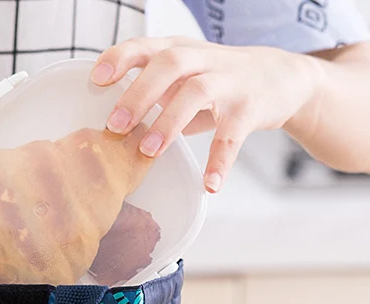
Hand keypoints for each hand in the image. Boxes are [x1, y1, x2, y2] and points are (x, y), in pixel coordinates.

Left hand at [91, 37, 321, 192]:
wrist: (281, 78)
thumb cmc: (216, 81)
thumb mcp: (182, 77)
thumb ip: (149, 92)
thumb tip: (106, 126)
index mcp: (180, 51)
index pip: (147, 45)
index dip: (120, 58)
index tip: (96, 78)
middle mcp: (204, 60)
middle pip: (170, 64)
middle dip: (139, 94)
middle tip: (116, 125)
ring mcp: (229, 82)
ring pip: (197, 93)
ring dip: (169, 122)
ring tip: (149, 152)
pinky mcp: (250, 109)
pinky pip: (232, 136)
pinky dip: (219, 161)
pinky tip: (209, 184)